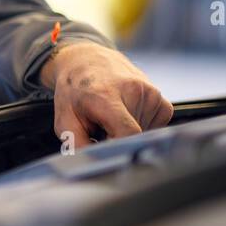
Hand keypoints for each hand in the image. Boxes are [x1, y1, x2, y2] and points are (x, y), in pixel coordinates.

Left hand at [39, 40, 172, 147]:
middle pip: (134, 137)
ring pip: (144, 133)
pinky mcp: (161, 99)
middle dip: (117, 139)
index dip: (118, 148)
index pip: (128, 133)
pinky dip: (141, 126)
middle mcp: (134, 91)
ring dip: (128, 132)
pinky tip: (126, 114)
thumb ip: (77, 144)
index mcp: (107, 96)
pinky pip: (155, 126)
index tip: (107, 150)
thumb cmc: (74, 91)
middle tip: (101, 127)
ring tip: (112, 117)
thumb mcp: (64, 119)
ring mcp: (151, 93)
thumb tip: (95, 164)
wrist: (86, 61)